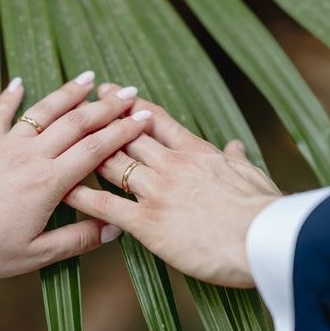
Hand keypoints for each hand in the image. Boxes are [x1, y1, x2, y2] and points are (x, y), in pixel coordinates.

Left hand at [0, 73, 150, 278]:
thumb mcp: (36, 254)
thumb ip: (77, 240)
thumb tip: (114, 229)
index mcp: (49, 183)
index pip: (95, 150)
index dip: (122, 132)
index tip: (143, 117)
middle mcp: (32, 156)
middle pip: (76, 123)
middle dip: (106, 107)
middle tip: (129, 92)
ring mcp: (7, 146)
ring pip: (44, 112)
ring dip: (68, 92)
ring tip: (89, 77)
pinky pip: (0, 115)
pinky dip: (11, 96)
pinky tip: (19, 81)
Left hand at [64, 83, 280, 287]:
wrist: (265, 239)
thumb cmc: (264, 210)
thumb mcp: (253, 176)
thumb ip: (237, 159)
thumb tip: (234, 145)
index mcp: (196, 152)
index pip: (157, 121)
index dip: (132, 105)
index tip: (115, 92)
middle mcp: (171, 165)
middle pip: (127, 136)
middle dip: (101, 118)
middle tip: (81, 104)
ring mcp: (156, 191)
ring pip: (112, 164)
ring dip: (86, 151)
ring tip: (64, 139)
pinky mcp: (147, 222)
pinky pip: (105, 205)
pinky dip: (83, 197)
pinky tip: (65, 190)